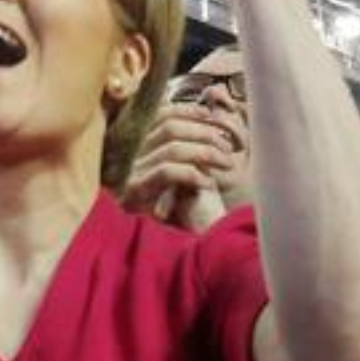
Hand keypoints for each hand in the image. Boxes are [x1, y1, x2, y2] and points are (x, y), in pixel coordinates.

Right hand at [122, 106, 246, 231]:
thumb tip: (210, 128)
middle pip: (170, 128)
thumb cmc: (168, 215)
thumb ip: (185, 155)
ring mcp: (132, 172)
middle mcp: (132, 156)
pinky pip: (168, 171)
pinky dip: (193, 174)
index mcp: (140, 147)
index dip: (187, 111)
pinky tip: (208, 185)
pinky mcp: (136, 191)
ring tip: (226, 164)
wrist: (148, 250)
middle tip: (227, 147)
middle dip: (204, 132)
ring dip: (206, 153)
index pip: (160, 116)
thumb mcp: (176, 178)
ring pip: (173, 148)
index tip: (210, 116)